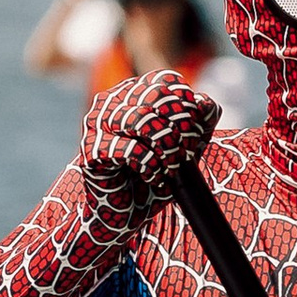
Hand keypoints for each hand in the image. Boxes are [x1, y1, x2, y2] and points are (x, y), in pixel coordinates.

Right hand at [79, 68, 221, 211]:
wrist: (126, 214)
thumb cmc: (155, 176)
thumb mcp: (186, 147)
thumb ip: (201, 122)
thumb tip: (205, 102)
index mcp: (134, 93)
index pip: (168, 82)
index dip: (189, 106)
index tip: (196, 136)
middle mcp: (112, 100)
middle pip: (158, 96)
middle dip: (182, 127)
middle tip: (187, 154)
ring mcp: (97, 123)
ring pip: (143, 119)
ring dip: (168, 148)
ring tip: (172, 168)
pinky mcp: (91, 150)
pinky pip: (131, 150)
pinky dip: (151, 168)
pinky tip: (153, 179)